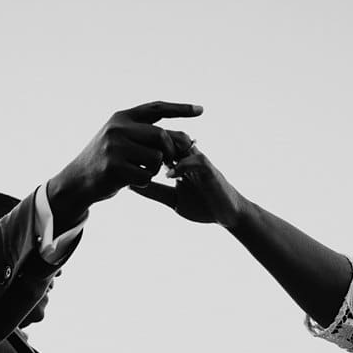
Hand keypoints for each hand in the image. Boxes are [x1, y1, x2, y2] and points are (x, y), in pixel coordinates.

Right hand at [48, 101, 202, 222]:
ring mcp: (115, 147)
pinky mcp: (115, 167)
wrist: (77, 181)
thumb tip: (185, 137)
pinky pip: (147, 175)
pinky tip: (131, 181)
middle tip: (169, 162)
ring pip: (156, 157)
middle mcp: (118, 128)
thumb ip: (145, 134)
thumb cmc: (106, 161)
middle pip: (161, 135)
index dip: (180, 109)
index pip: (156, 108)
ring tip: (138, 171)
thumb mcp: (120, 138)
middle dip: (170, 151)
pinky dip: (144, 181)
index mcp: (121, 117)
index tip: (201, 110)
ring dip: (154, 169)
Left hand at [130, 145, 249, 227]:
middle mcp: (188, 155)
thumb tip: (130, 186)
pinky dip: (180, 166)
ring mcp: (199, 160)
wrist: (227, 215)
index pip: (157, 144)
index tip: (124, 155)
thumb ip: (154, 191)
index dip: (141, 146)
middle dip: (148, 143)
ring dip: (163, 150)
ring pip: (179, 142)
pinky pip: (194, 160)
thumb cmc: (203, 206)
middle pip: (165, 137)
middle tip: (131, 153)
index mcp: (178, 160)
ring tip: (148, 163)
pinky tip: (167, 175)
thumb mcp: (172, 198)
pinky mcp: (209, 169)